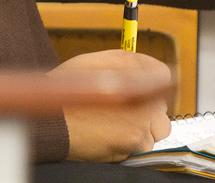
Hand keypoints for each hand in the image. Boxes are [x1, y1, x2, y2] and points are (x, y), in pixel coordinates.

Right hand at [49, 50, 171, 161]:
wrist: (51, 120)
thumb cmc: (69, 87)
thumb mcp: (101, 59)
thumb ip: (132, 61)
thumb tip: (150, 66)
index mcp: (141, 83)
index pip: (163, 77)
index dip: (152, 77)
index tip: (144, 80)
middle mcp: (144, 111)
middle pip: (161, 109)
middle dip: (147, 106)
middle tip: (124, 102)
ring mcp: (136, 136)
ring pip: (151, 132)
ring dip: (139, 126)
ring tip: (114, 118)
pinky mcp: (126, 153)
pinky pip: (135, 147)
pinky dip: (126, 141)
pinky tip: (107, 130)